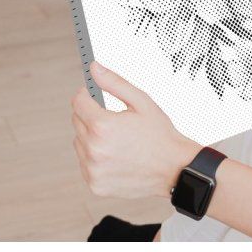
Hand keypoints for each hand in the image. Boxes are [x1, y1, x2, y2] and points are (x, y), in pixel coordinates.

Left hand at [71, 61, 198, 199]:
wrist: (175, 169)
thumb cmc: (160, 134)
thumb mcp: (142, 102)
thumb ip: (114, 83)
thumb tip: (94, 68)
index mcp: (103, 126)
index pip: (78, 102)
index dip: (87, 94)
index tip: (94, 95)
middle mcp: (93, 149)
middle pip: (77, 122)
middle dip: (92, 116)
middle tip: (116, 120)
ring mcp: (92, 169)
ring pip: (79, 143)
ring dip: (92, 137)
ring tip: (118, 140)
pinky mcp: (95, 184)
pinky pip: (85, 163)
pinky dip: (96, 158)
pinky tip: (117, 156)